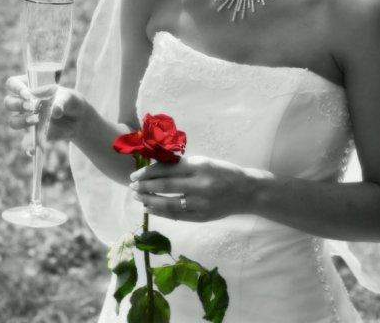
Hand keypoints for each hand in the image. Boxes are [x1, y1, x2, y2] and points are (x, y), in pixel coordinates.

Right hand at [4, 75, 86, 141]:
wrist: (77, 119)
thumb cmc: (69, 101)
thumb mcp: (69, 97)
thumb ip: (62, 101)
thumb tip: (55, 111)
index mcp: (30, 88)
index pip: (13, 83)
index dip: (16, 88)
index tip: (27, 94)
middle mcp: (24, 103)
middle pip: (8, 102)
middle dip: (17, 105)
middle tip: (32, 107)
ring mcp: (26, 119)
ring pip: (13, 121)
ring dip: (21, 122)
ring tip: (37, 121)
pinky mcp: (32, 135)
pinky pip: (25, 142)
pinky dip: (28, 146)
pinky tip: (34, 148)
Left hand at [129, 155, 261, 221]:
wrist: (247, 191)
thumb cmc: (224, 172)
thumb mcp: (205, 162)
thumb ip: (183, 165)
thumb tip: (157, 167)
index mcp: (199, 166)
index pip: (167, 169)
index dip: (148, 172)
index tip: (135, 174)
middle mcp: (199, 185)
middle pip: (165, 186)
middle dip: (145, 186)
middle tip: (132, 186)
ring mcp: (201, 203)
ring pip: (169, 203)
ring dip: (150, 200)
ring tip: (138, 197)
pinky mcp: (202, 216)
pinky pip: (177, 215)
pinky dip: (162, 212)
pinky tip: (151, 208)